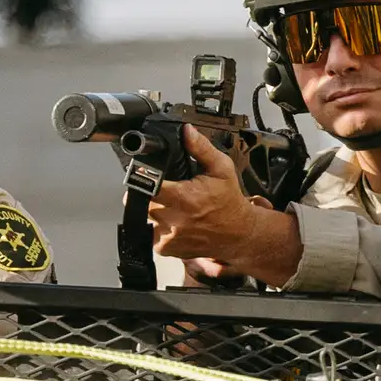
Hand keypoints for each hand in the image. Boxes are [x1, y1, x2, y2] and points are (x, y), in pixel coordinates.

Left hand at [145, 128, 300, 286]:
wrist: (238, 233)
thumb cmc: (229, 201)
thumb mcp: (220, 168)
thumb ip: (201, 148)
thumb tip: (186, 131)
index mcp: (185, 198)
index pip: (148, 186)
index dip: (144, 178)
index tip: (149, 176)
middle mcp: (174, 220)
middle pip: (142, 202)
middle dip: (149, 194)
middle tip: (166, 191)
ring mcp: (169, 237)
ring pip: (144, 218)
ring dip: (153, 211)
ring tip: (173, 207)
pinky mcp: (167, 249)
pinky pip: (150, 234)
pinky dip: (157, 227)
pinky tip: (173, 221)